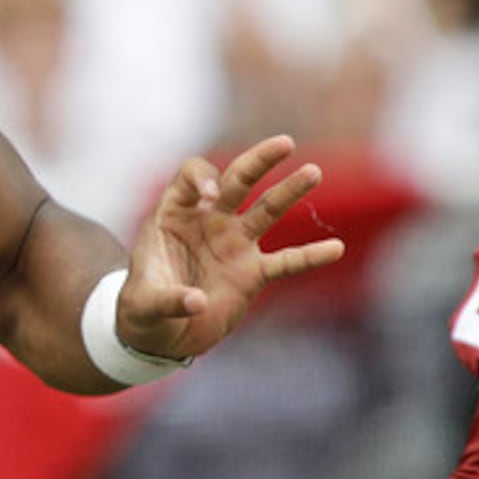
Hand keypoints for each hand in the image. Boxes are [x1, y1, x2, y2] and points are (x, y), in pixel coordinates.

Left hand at [116, 135, 344, 361]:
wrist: (161, 335)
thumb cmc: (143, 309)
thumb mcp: (143, 303)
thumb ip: (167, 299)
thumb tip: (197, 302)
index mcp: (174, 214)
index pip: (192, 177)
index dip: (203, 179)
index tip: (212, 196)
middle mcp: (208, 221)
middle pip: (236, 181)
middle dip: (258, 161)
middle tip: (285, 143)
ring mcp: (233, 244)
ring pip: (266, 210)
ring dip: (289, 191)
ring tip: (312, 172)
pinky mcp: (252, 273)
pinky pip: (286, 261)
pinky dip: (309, 256)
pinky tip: (335, 249)